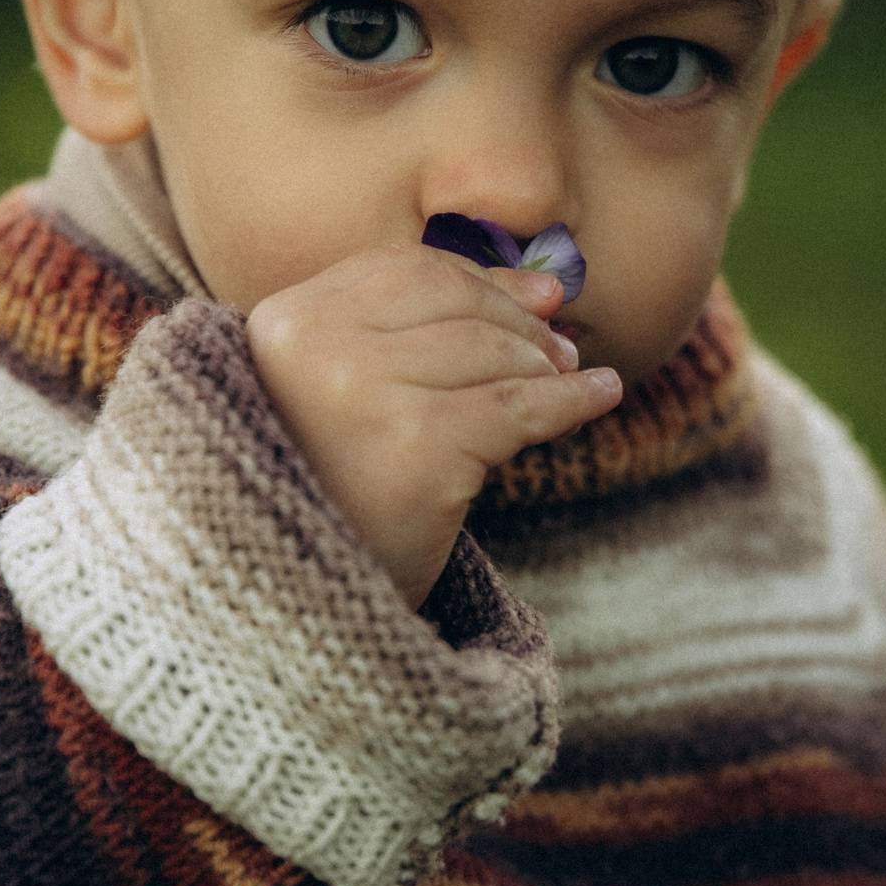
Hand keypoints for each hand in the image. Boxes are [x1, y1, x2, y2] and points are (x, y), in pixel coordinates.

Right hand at [247, 244, 621, 607]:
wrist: (300, 615)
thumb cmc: (324, 504)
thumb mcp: (338, 401)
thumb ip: (415, 334)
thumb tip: (549, 289)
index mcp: (283, 324)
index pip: (402, 271)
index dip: (481, 280)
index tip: (540, 299)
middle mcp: (316, 347)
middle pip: (451, 303)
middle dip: (519, 323)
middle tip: (561, 353)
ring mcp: (364, 393)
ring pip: (490, 352)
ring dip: (545, 366)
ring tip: (573, 382)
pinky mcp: (419, 447)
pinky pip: (518, 407)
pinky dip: (571, 401)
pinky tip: (602, 397)